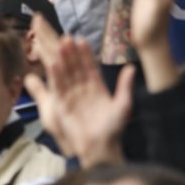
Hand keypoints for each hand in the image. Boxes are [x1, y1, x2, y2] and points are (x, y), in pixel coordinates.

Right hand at [25, 36, 133, 165]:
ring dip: (63, 61)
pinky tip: (53, 64)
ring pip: (66, 74)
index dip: (85, 54)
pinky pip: (58, 87)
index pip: (89, 66)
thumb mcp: (123, 105)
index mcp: (97, 87)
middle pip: (76, 67)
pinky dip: (55, 76)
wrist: (101, 146)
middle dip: (72, 53)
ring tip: (60, 47)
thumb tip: (131, 67)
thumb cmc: (113, 128)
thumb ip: (125, 86)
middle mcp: (83, 89)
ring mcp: (72, 96)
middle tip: (67, 38)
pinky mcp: (62, 105)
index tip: (81, 40)